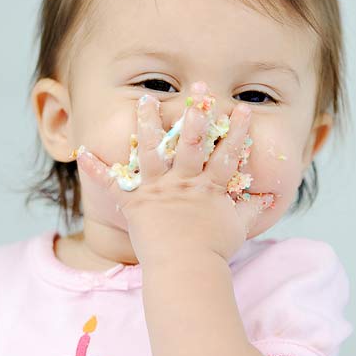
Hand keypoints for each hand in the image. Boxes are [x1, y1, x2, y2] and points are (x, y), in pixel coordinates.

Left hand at [75, 81, 274, 264]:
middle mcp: (183, 183)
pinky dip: (96, 169)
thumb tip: (272, 197)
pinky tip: (83, 151)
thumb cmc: (213, 251)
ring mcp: (157, 191)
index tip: (243, 109)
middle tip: (199, 87)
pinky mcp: (135, 204)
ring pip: (151, 151)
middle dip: (195, 113)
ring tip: (146, 100)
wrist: (185, 269)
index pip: (227, 154)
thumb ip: (253, 209)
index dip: (236, 132)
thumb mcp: (238, 228)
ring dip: (148, 124)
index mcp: (209, 188)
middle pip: (189, 143)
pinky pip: (112, 185)